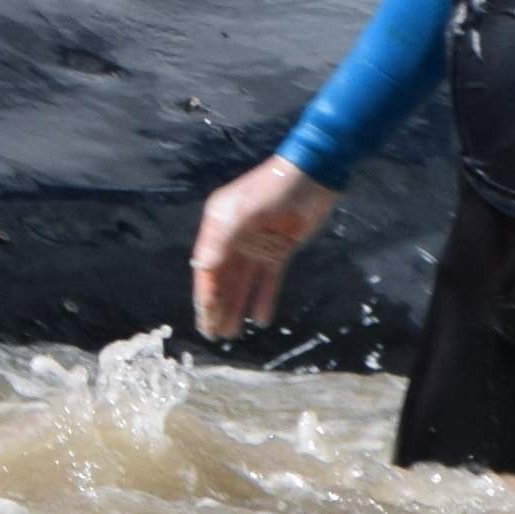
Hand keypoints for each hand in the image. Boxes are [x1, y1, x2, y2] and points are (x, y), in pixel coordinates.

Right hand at [191, 157, 338, 338]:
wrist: (311, 178)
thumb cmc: (272, 190)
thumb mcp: (242, 212)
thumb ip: (221, 240)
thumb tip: (203, 268)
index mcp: (218, 226)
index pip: (207, 267)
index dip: (205, 294)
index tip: (204, 319)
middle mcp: (233, 238)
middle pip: (222, 279)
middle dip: (218, 307)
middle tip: (214, 335)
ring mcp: (256, 246)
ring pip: (243, 283)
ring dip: (237, 307)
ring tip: (232, 334)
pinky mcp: (279, 250)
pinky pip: (269, 280)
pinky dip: (264, 299)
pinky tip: (261, 320)